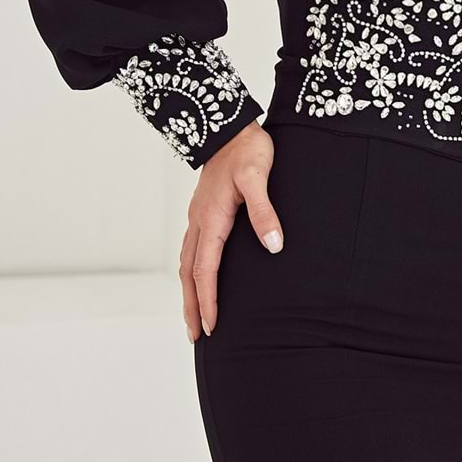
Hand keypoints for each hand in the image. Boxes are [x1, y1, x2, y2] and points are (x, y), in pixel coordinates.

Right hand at [181, 121, 282, 341]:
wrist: (228, 125)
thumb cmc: (247, 150)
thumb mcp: (259, 177)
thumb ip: (265, 212)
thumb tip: (274, 246)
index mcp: (212, 219)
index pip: (206, 270)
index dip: (208, 300)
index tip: (212, 326)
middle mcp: (199, 222)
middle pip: (190, 273)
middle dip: (192, 305)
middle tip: (196, 336)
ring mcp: (198, 217)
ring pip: (187, 263)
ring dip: (189, 292)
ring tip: (193, 316)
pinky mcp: (203, 211)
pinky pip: (192, 250)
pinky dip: (191, 272)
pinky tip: (198, 278)